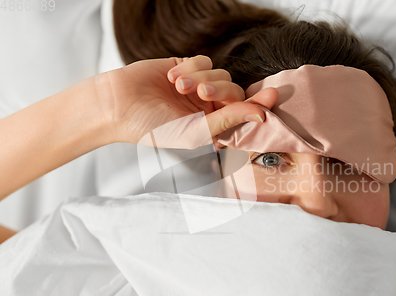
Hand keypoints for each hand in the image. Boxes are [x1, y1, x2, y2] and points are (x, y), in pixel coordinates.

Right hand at [96, 55, 277, 144]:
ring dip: (201, 78)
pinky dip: (191, 67)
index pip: (244, 114)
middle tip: (201, 92)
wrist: (119, 106)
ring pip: (220, 73)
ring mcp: (198, 86)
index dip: (260, 104)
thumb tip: (262, 114)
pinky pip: (204, 60)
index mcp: (214, 126)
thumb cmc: (155, 128)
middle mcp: (210, 107)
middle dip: (220, 89)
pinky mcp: (186, 68)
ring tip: (178, 87)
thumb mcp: (195, 131)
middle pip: (234, 90)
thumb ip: (229, 121)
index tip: (273, 94)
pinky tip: (172, 78)